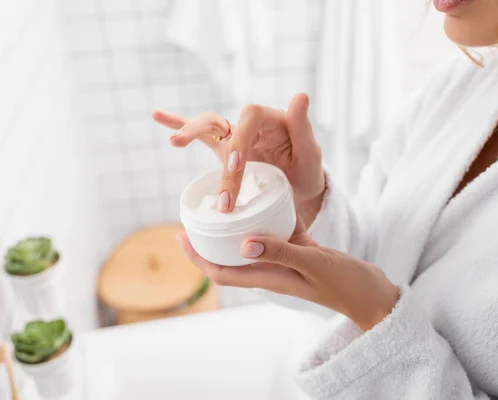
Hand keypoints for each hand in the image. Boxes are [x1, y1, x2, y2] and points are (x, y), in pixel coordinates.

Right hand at [152, 94, 325, 223]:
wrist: (299, 188)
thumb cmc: (307, 171)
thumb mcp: (311, 154)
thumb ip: (303, 126)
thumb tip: (301, 95)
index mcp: (272, 120)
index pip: (250, 118)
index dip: (240, 139)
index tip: (235, 165)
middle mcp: (250, 124)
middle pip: (222, 118)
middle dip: (208, 138)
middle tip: (199, 166)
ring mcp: (235, 135)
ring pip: (207, 125)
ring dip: (188, 131)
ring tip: (174, 142)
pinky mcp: (224, 148)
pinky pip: (200, 134)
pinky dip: (178, 123)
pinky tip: (157, 115)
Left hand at [175, 218, 400, 330]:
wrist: (372, 293)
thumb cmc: (345, 284)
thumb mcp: (312, 264)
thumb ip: (280, 252)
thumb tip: (243, 244)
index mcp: (269, 278)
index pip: (221, 271)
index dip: (197, 257)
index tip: (180, 235)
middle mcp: (273, 269)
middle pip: (230, 257)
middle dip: (210, 240)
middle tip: (199, 213)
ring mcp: (288, 260)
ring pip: (254, 242)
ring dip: (239, 227)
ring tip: (229, 201)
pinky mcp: (304, 251)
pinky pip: (281, 232)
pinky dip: (273, 216)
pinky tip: (273, 195)